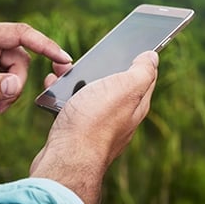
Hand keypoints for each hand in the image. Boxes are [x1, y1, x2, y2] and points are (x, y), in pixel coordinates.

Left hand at [0, 16, 72, 114]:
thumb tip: (15, 86)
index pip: (21, 34)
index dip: (45, 45)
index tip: (64, 59)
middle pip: (21, 57)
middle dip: (15, 84)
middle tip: (0, 107)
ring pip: (16, 66)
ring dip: (8, 89)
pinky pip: (7, 70)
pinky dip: (1, 87)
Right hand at [30, 51, 158, 203]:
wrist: (65, 160)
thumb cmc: (95, 122)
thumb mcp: (126, 87)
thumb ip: (142, 71)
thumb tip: (152, 57)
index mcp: (135, 104)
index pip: (144, 76)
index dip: (139, 57)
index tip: (133, 43)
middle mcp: (120, 116)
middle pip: (114, 83)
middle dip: (101, 66)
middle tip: (90, 55)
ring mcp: (98, 125)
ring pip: (89, 93)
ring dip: (77, 79)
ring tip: (63, 70)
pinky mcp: (76, 132)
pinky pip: (71, 106)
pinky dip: (61, 94)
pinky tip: (52, 89)